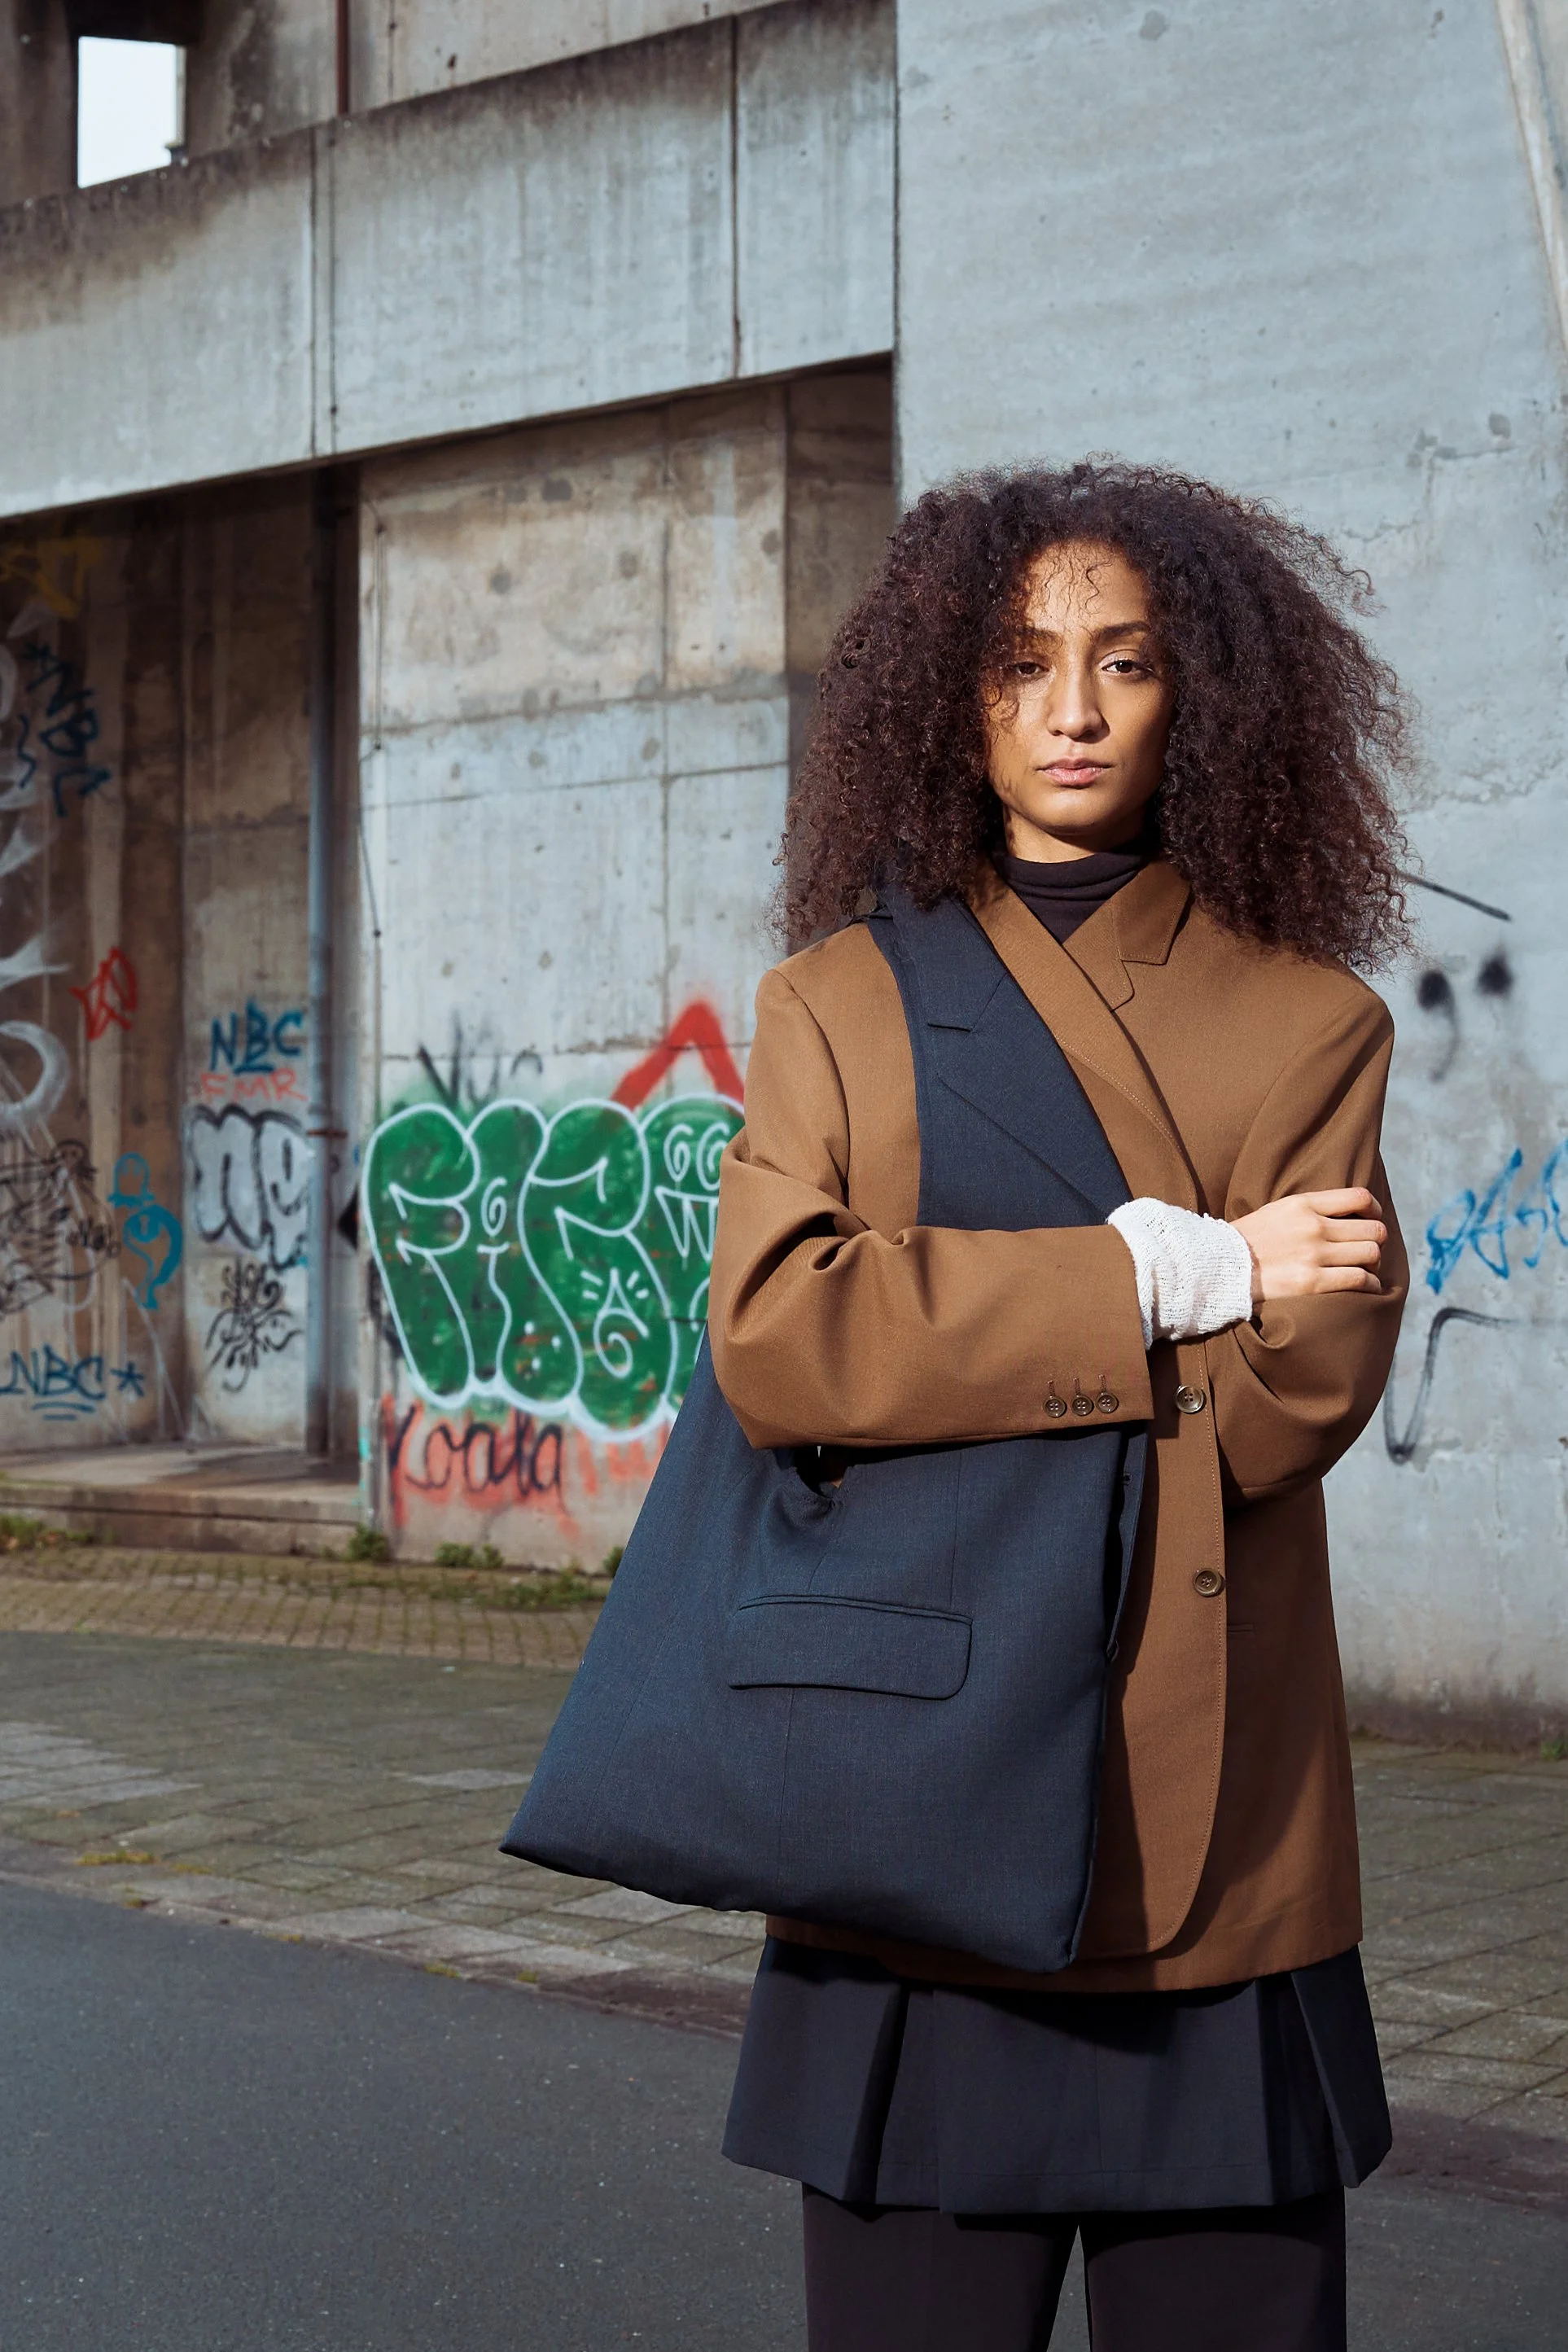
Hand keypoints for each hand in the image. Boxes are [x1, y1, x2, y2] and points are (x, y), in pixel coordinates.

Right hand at [1229, 1188, 1385, 1302]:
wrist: (1220, 1268)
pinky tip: (1367, 1286)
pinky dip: (1371, 1283)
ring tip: (1366, 1268)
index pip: (1359, 1198)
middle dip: (1376, 1240)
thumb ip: (1308, 1210)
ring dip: (1374, 1262)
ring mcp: (1314, 1255)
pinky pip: (1360, 1279)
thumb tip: (1342, 1214)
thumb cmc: (1248, 1242)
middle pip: (1372, 1229)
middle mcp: (1313, 1227)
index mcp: (1303, 1204)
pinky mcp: (1313, 1282)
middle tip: (1368, 1249)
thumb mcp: (1276, 1211)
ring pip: (1371, 1253)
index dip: (1374, 1209)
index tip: (1372, 1219)